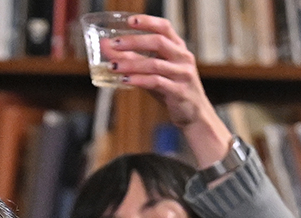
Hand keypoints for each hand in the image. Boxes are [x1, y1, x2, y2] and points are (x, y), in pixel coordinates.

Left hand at [99, 14, 230, 164]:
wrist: (193, 114)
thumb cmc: (171, 89)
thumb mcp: (154, 71)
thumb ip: (133, 58)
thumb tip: (107, 47)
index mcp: (178, 47)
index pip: (164, 27)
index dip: (147, 21)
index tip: (129, 21)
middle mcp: (183, 57)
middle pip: (158, 42)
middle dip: (134, 41)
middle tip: (114, 44)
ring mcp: (182, 74)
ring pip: (154, 64)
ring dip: (131, 64)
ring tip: (113, 66)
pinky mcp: (178, 91)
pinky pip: (156, 83)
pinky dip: (138, 80)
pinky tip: (124, 81)